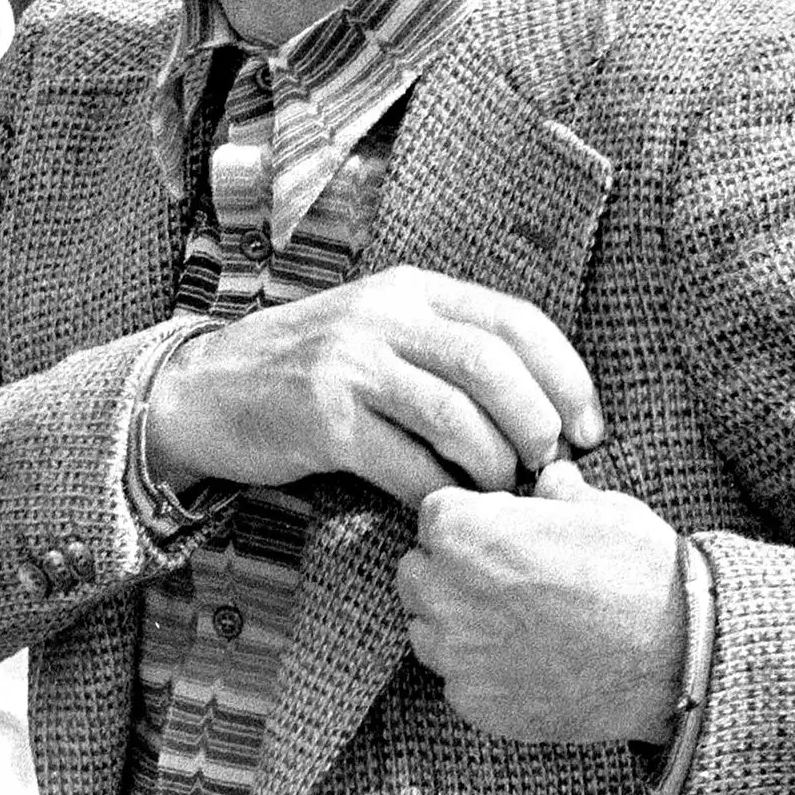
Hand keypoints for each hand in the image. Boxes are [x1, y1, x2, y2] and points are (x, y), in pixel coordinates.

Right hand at [142, 269, 602, 513]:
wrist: (205, 390)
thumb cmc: (309, 372)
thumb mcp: (380, 336)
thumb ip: (447, 354)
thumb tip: (541, 408)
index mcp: (411, 290)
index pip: (515, 320)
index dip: (566, 375)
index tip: (588, 427)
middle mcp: (383, 315)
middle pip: (494, 364)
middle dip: (538, 421)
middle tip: (549, 464)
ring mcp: (350, 364)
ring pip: (456, 413)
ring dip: (493, 463)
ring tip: (499, 489)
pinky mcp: (323, 417)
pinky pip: (405, 461)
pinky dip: (438, 490)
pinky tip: (445, 504)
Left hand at [397, 461, 690, 744]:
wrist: (675, 656)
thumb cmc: (637, 572)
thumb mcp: (599, 507)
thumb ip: (555, 492)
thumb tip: (548, 481)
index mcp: (463, 531)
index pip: (434, 514)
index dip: (474, 520)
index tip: (507, 532)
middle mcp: (443, 592)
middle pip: (418, 572)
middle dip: (452, 570)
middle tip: (509, 579)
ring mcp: (455, 655)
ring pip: (429, 629)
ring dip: (458, 622)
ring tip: (520, 623)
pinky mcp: (474, 704)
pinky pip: (459, 680)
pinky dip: (484, 672)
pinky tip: (531, 663)